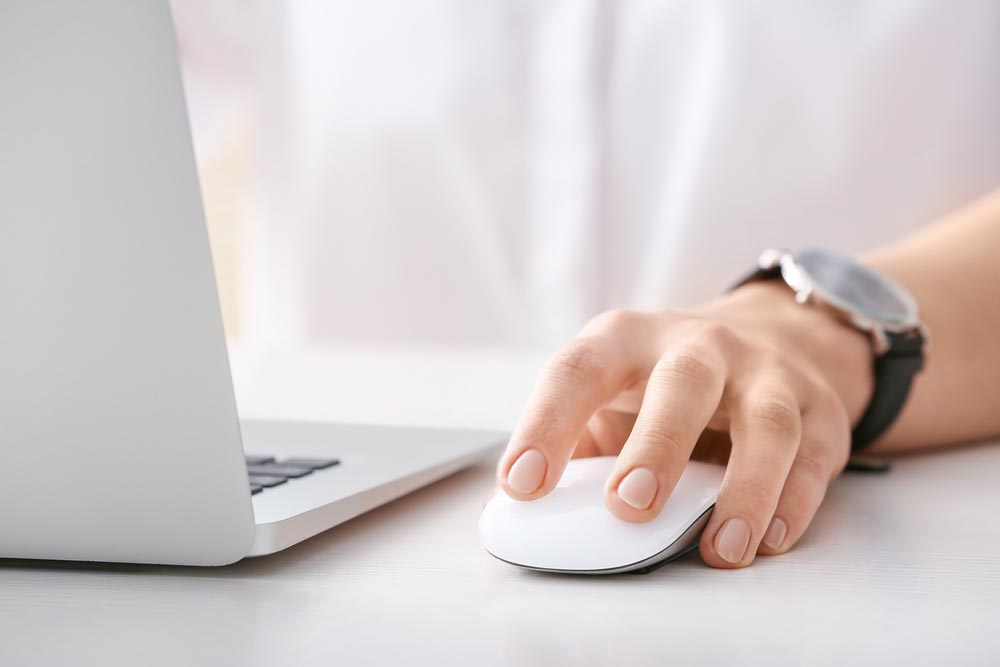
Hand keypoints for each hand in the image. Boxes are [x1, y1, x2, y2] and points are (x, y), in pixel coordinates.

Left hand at [495, 281, 874, 567]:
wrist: (767, 337)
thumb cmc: (661, 386)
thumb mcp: (612, 398)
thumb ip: (578, 448)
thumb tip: (523, 518)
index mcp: (626, 340)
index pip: (578, 371)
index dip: (547, 425)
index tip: (522, 486)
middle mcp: (697, 345)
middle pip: (682, 384)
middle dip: (656, 445)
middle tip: (629, 506)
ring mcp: (764, 370)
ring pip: (765, 421)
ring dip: (744, 488)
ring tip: (719, 549)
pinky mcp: (817, 407)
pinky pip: (812, 454)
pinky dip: (793, 500)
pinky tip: (767, 540)